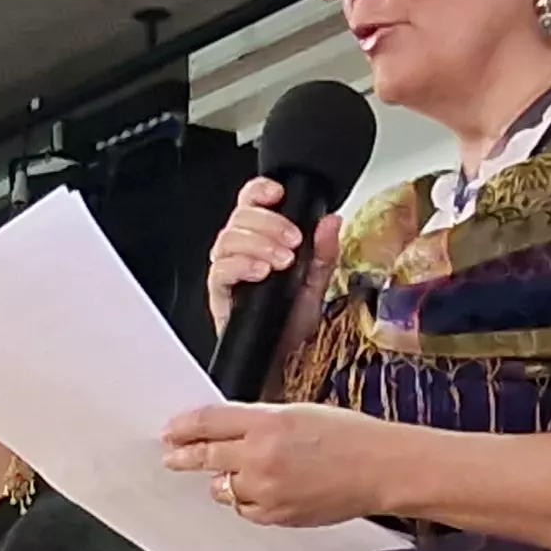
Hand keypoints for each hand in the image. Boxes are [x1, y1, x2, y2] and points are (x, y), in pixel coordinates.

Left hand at [164, 399, 410, 528]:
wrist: (381, 468)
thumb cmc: (349, 435)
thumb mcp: (300, 412)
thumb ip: (260, 421)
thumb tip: (227, 429)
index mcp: (267, 423)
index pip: (209, 422)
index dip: (184, 426)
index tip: (169, 431)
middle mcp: (260, 457)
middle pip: (206, 457)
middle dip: (184, 456)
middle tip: (170, 457)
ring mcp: (266, 490)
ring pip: (223, 489)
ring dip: (223, 481)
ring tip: (238, 473)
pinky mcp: (276, 516)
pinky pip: (246, 510)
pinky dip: (247, 501)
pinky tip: (263, 491)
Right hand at [205, 176, 343, 346]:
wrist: (282, 359)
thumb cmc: (292, 323)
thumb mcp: (316, 282)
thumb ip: (324, 252)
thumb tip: (331, 221)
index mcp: (262, 240)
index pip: (251, 202)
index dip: (260, 190)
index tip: (278, 193)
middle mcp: (241, 251)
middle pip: (240, 216)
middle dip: (269, 223)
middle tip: (293, 240)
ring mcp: (228, 270)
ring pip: (228, 238)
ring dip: (258, 244)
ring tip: (282, 261)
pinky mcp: (219, 292)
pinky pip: (220, 269)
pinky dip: (242, 266)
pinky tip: (262, 272)